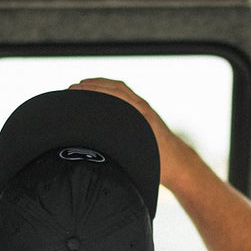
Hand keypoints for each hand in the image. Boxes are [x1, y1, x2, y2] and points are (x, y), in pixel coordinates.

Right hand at [69, 78, 189, 188]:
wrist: (180, 163)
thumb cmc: (160, 165)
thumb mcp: (138, 160)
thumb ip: (122, 154)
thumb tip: (98, 154)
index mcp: (141, 117)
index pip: (114, 96)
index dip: (93, 92)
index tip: (75, 92)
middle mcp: (142, 109)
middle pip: (115, 89)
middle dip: (92, 86)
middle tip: (71, 89)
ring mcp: (144, 108)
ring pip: (119, 89)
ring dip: (99, 85)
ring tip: (79, 87)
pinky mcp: (144, 110)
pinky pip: (124, 93)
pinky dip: (109, 89)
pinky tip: (97, 93)